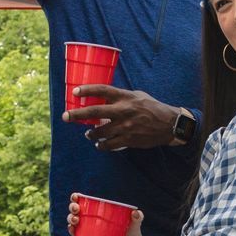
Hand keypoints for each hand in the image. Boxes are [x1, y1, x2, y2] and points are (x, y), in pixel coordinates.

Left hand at [63, 87, 182, 151]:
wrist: (170, 124)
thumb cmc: (152, 107)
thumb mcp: (137, 96)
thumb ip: (121, 96)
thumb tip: (104, 98)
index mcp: (125, 97)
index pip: (102, 90)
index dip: (87, 90)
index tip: (75, 92)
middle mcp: (123, 111)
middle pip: (94, 112)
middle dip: (77, 115)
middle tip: (65, 116)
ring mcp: (125, 126)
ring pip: (99, 132)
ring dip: (90, 134)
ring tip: (88, 133)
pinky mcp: (129, 139)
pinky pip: (109, 145)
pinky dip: (101, 145)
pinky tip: (99, 144)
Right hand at [66, 194, 152, 235]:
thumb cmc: (132, 235)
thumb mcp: (135, 224)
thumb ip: (138, 218)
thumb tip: (136, 213)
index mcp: (101, 211)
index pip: (86, 201)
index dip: (77, 198)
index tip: (76, 197)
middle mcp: (92, 219)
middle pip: (77, 210)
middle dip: (73, 207)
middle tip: (77, 210)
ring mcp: (89, 230)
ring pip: (74, 221)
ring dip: (71, 218)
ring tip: (76, 221)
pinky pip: (76, 234)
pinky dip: (71, 231)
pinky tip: (72, 230)